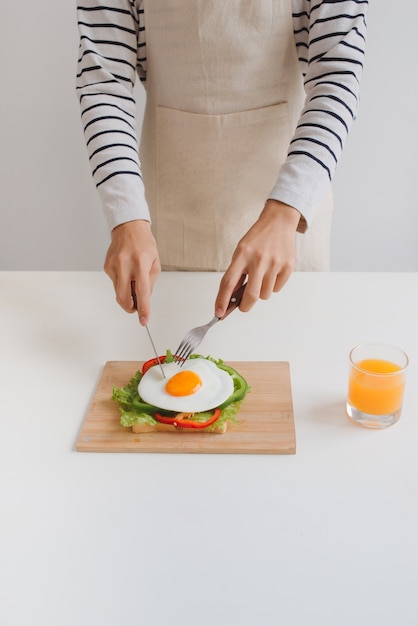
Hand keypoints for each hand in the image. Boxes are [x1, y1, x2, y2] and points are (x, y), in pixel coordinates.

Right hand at [104, 220, 160, 324]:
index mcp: (140, 262)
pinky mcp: (106, 267)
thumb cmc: (144, 244)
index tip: (144, 320)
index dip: (143, 308)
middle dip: (130, 307)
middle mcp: (125, 264)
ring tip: (133, 279)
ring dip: (127, 293)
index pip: (141, 291)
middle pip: (123, 297)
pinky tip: (126, 271)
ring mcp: (113, 265)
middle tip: (136, 308)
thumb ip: (149, 283)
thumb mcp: (154, 263)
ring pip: (118, 292)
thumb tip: (142, 300)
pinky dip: (122, 283)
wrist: (128, 227)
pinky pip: (115, 283)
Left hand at [214, 200, 299, 316]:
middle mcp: (258, 259)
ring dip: (261, 292)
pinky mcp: (288, 266)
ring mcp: (275, 263)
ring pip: (265, 295)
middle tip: (242, 307)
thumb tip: (231, 297)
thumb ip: (237, 273)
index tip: (219, 313)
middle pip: (251, 295)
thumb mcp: (241, 251)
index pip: (229, 282)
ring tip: (261, 277)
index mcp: (242, 254)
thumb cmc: (257, 239)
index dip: (222, 300)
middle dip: (245, 306)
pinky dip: (272, 286)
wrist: (278, 222)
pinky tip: (272, 272)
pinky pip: (277, 289)